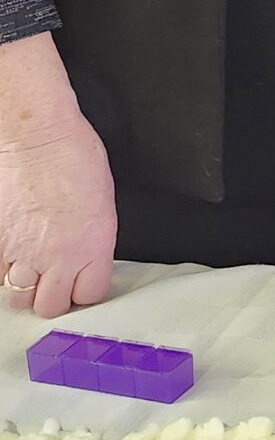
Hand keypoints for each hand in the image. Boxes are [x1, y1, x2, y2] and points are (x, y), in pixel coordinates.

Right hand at [0, 33, 116, 317]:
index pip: (89, 294)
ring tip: (29, 264)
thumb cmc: (71, 152)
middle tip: (51, 277)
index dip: (83, 288)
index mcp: (93, 246)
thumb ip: (93, 237)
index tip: (80, 281)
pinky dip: (3, 266)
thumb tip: (86, 254)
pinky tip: (12, 249)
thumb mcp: (101, 199)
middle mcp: (59, 258)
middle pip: (51, 305)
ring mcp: (22, 255)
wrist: (33, 135)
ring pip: (19, 297)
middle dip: (51, 294)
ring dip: (24, 284)